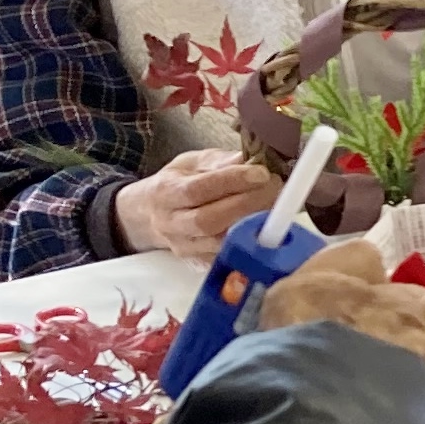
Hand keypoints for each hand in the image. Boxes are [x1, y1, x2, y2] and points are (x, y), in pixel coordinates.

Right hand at [115, 146, 271, 260]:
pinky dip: (250, 243)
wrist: (149, 215)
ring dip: (253, 224)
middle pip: (209, 220)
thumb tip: (250, 160)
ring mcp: (185, 247)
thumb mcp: (191, 163)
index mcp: (165, 193)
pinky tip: (266, 227)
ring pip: (221, 243)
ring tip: (275, 205)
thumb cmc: (177, 184)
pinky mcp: (199, 263)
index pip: (198, 189)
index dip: (232, 182)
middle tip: (274, 187)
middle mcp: (171, 223)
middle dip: (248, 203)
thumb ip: (218, 161)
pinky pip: (228, 257)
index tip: (261, 173)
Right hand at [256, 237, 424, 406]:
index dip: (361, 280)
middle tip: (389, 360)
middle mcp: (377, 297)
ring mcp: (423, 326)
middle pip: (407, 290)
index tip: (355, 311)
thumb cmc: (273, 400)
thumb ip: (277, 345)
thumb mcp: (253, 362)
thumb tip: (285, 361)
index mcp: (316, 292)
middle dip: (404, 320)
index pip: (357, 256)